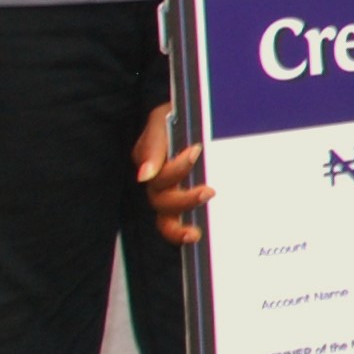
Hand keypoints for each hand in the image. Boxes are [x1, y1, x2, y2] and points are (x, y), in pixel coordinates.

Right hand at [134, 103, 212, 245]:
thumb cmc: (173, 118)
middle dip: (185, 200)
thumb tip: (144, 176)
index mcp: (150, 164)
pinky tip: (196, 235)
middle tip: (209, 191)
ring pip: (166, 220)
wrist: (187, 117)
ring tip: (195, 232)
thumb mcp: (161, 122)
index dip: (177, 167)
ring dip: (178, 229)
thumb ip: (152, 147)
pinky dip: (182, 233)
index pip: (160, 176)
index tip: (196, 150)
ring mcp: (169, 196)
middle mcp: (157, 184)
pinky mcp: (183, 202)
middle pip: (163, 203)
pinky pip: (177, 224)